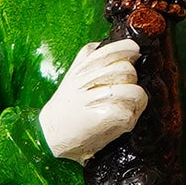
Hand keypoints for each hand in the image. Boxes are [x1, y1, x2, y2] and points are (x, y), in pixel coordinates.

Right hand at [39, 38, 144, 164]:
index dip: (127, 49)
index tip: (134, 53)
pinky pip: (126, 112)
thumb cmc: (67, 108)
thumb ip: (91, 60)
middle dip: (133, 80)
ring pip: (131, 90)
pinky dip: (130, 117)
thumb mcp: (73, 77)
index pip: (110, 50)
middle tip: (128, 90)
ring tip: (130, 106)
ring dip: (136, 100)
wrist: (48, 136)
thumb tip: (121, 48)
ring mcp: (91, 99)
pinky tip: (123, 120)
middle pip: (125, 69)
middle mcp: (84, 81)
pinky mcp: (98, 118)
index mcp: (81, 69)